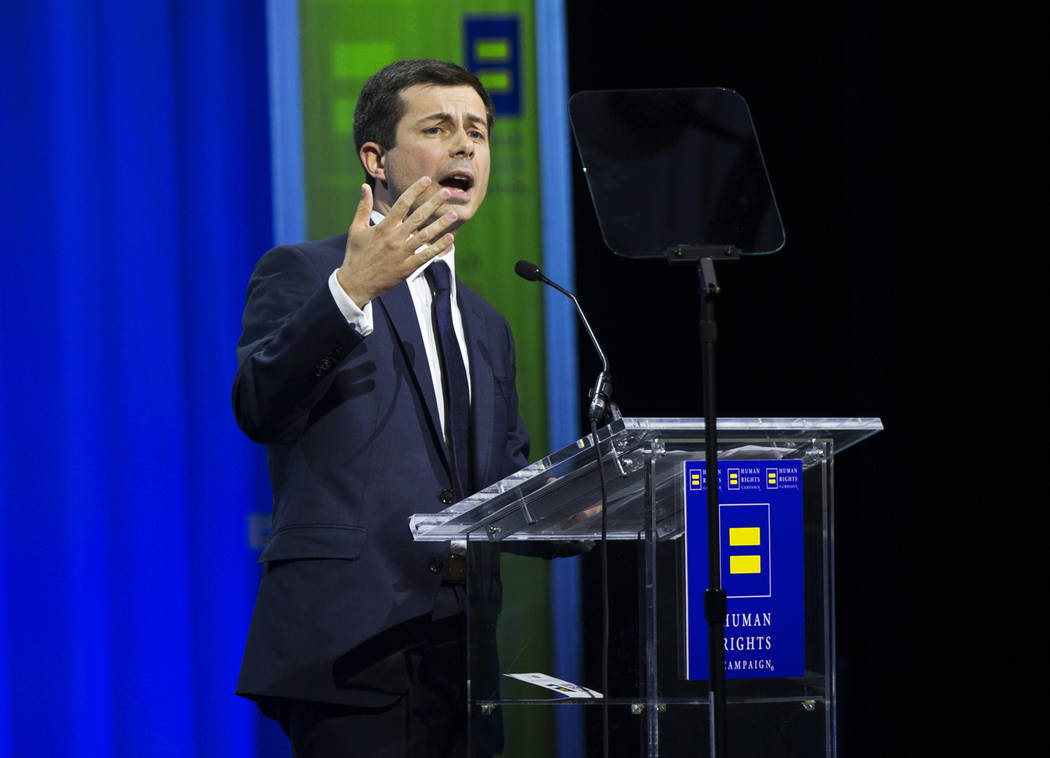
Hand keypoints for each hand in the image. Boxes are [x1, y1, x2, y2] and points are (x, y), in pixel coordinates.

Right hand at [336, 177, 457, 306]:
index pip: (402, 204)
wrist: (355, 283)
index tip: (426, 180)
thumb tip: (365, 186)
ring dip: (441, 224)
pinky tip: (450, 238)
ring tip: (454, 214)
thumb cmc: (356, 254)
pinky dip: (439, 247)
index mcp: (383, 227)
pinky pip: (426, 256)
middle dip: (433, 203)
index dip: (415, 190)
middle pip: (418, 217)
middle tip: (447, 193)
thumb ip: (363, 207)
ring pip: (426, 236)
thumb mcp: (356, 229)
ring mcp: (402, 254)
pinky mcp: (407, 268)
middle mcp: (394, 239)